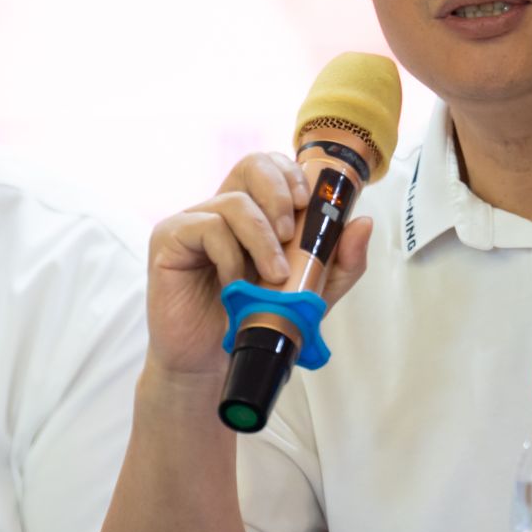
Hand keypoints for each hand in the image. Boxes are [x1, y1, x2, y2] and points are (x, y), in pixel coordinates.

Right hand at [144, 152, 371, 383]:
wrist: (212, 366)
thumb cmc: (253, 323)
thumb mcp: (310, 294)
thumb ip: (338, 262)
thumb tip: (362, 222)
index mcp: (253, 213)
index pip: (271, 166)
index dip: (291, 173)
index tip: (308, 203)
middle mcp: (222, 209)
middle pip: (252, 164)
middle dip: (280, 192)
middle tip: (290, 233)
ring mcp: (193, 221)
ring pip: (234, 203)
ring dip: (262, 240)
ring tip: (273, 277)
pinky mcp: (169, 239)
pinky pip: (206, 227)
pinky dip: (230, 257)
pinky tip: (234, 285)